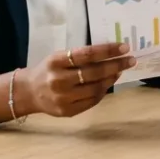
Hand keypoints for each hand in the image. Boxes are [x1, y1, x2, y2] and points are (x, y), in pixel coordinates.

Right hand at [18, 43, 135, 116]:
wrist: (29, 92)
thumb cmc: (48, 70)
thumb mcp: (59, 57)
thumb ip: (80, 56)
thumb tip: (111, 53)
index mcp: (56, 62)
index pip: (86, 54)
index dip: (107, 50)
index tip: (124, 47)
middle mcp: (58, 80)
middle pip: (94, 72)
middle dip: (116, 65)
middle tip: (130, 60)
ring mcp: (63, 98)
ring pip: (95, 89)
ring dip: (111, 79)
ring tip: (120, 71)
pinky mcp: (67, 111)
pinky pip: (92, 101)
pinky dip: (103, 91)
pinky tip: (108, 83)